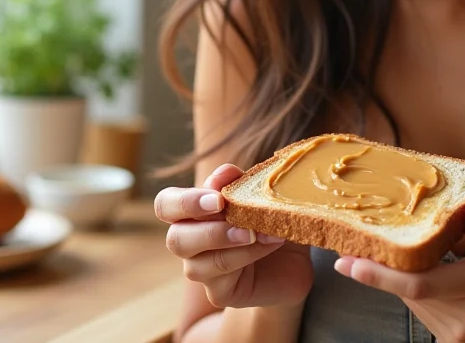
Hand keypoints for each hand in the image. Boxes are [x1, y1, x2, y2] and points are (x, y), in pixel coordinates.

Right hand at [154, 163, 313, 308]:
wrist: (298, 260)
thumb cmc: (272, 222)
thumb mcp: (260, 198)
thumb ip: (239, 184)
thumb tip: (225, 172)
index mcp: (192, 216)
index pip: (166, 205)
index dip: (185, 200)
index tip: (217, 196)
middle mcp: (191, 243)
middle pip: (173, 237)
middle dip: (195, 220)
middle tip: (221, 206)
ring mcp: (202, 270)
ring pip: (194, 262)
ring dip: (224, 238)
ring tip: (254, 230)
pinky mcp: (219, 291)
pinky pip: (221, 274)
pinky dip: (245, 254)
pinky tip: (269, 242)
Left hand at [333, 199, 464, 341]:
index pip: (421, 283)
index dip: (379, 275)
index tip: (347, 262)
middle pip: (409, 292)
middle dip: (380, 270)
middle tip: (355, 243)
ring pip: (415, 305)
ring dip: (400, 280)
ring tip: (390, 253)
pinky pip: (428, 316)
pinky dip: (418, 294)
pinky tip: (424, 274)